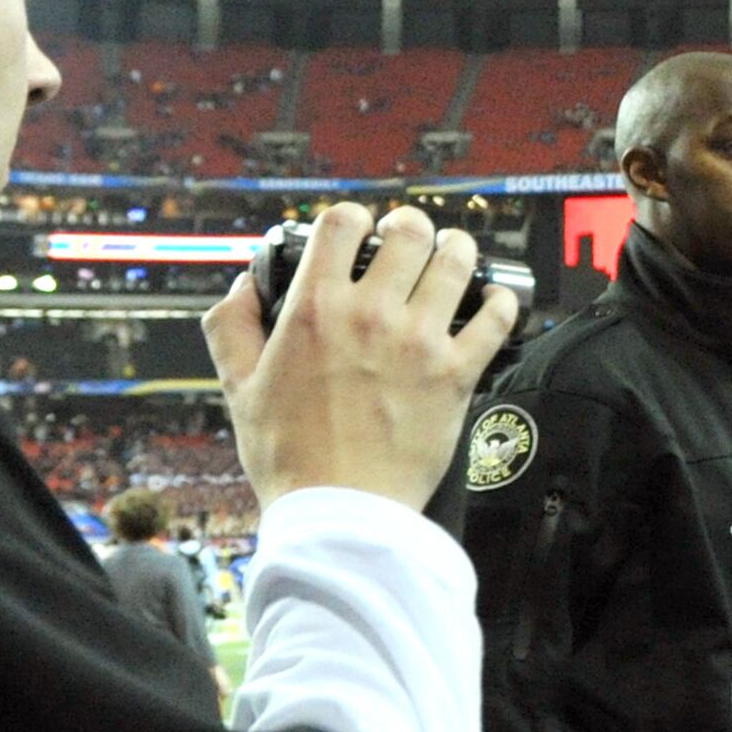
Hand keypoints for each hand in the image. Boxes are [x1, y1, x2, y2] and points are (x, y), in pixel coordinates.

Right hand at [205, 202, 518, 513]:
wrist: (339, 512)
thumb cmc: (288, 454)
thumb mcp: (238, 385)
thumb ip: (231, 326)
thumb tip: (244, 285)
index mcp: (314, 308)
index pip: (341, 223)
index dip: (350, 219)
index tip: (357, 232)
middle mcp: (371, 314)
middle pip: (409, 231)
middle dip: (410, 226)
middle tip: (409, 239)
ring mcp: (419, 341)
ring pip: (457, 261)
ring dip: (457, 251)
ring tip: (452, 257)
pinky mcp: (457, 374)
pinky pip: (496, 319)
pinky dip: (499, 301)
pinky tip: (491, 301)